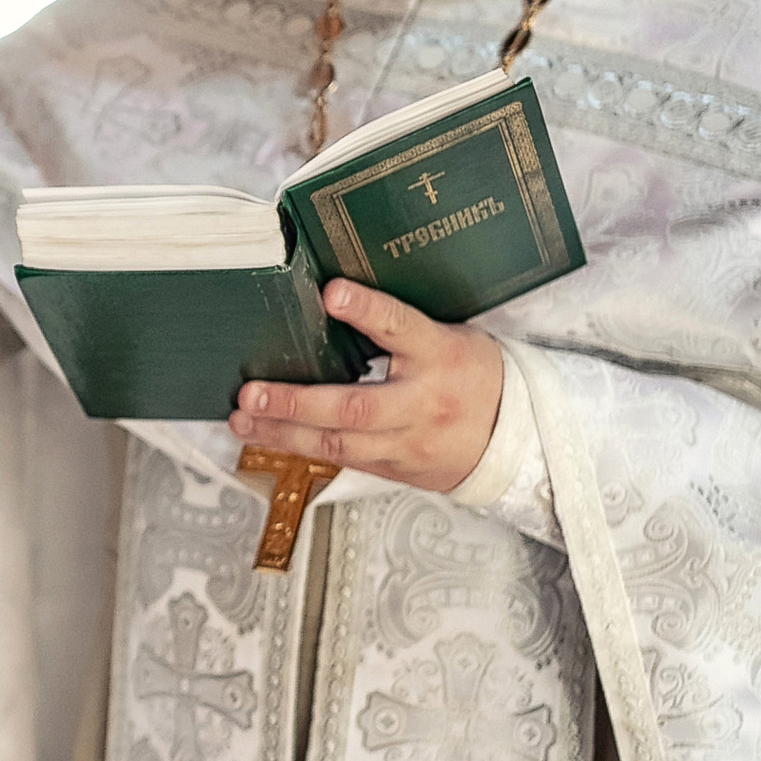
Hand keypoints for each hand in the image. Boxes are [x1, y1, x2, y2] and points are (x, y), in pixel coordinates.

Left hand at [229, 281, 504, 495]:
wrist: (517, 437)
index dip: (367, 310)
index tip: (332, 292)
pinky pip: (343, 459)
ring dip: (283, 433)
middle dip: (296, 402)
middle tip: (252, 392)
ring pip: (340, 443)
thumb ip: (400, 328)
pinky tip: (267, 436)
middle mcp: (425, 402)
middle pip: (356, 406)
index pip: (402, 328)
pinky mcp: (397, 468)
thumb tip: (333, 299)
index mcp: (443, 355)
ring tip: (242, 419)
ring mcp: (410, 441)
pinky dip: (300, 448)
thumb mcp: (451, 337)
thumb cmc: (476, 375)